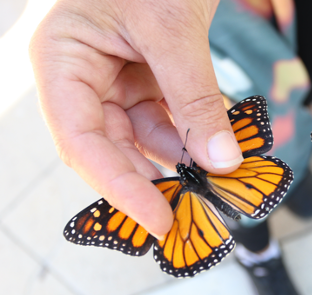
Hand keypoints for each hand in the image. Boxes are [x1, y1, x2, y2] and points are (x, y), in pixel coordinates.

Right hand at [29, 0, 243, 237]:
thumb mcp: (171, 27)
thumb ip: (194, 96)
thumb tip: (221, 160)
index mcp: (62, 59)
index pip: (80, 141)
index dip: (117, 187)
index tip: (155, 221)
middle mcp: (81, 74)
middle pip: (110, 145)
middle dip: (150, 179)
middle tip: (186, 216)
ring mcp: (114, 75)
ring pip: (142, 134)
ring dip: (179, 159)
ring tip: (212, 186)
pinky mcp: (145, 73)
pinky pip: (165, 115)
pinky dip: (191, 134)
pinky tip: (214, 152)